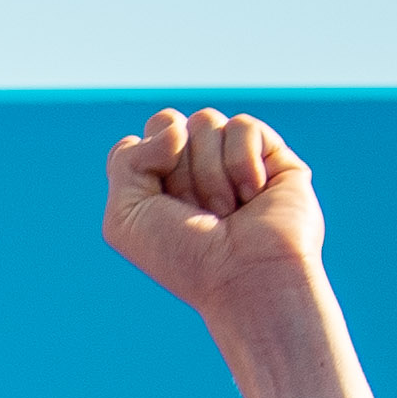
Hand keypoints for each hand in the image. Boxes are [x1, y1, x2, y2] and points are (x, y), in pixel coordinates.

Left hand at [101, 107, 324, 326]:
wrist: (243, 276)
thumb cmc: (184, 256)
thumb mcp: (125, 218)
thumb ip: (126, 161)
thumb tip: (177, 128)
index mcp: (157, 182)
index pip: (137, 141)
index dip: (145, 168)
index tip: (163, 209)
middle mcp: (194, 166)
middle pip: (168, 122)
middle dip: (175, 170)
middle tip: (195, 211)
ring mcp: (232, 157)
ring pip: (204, 121)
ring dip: (208, 174)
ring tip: (225, 211)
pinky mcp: (271, 152)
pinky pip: (241, 125)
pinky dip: (241, 163)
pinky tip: (253, 195)